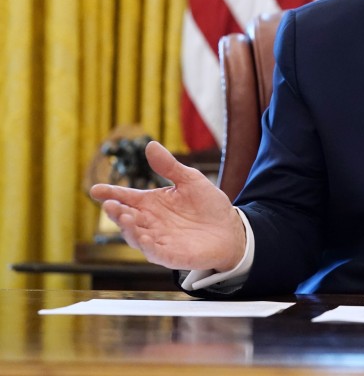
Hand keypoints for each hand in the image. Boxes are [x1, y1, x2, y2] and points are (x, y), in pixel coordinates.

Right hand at [89, 141, 245, 271]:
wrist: (231, 229)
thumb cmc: (208, 205)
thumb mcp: (190, 180)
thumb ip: (169, 166)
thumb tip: (150, 145)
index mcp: (151, 203)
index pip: (126, 197)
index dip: (111, 193)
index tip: (95, 190)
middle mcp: (150, 222)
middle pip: (126, 217)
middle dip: (116, 212)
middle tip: (109, 205)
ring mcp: (158, 240)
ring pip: (135, 236)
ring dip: (128, 229)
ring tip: (125, 217)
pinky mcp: (170, 255)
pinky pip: (154, 252)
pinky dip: (147, 246)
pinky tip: (144, 237)